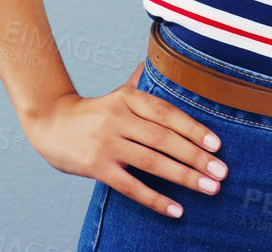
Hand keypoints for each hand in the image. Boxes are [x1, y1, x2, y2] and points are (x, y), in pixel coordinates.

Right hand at [23, 63, 228, 218]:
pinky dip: (155, 199)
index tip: (217, 144)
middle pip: (163, 139)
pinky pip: (131, 186)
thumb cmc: (91, 113)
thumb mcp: (116, 94)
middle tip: (221, 172)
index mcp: (127, 98)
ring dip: (184, 177)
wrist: (49, 123)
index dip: (193, 129)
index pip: (167, 113)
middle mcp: (117, 118)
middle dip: (196, 157)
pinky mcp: (96, 167)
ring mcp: (106, 143)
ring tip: (210, 189)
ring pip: (152, 162)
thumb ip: (139, 83)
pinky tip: (176, 209)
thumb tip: (156, 62)